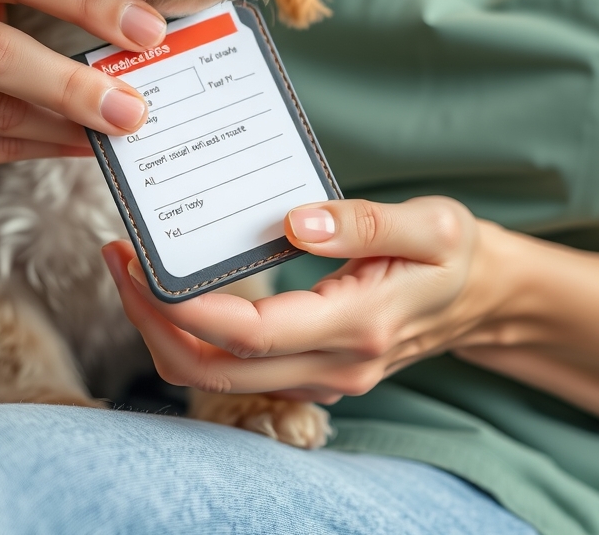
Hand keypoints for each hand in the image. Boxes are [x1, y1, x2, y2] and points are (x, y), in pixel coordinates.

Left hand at [103, 196, 501, 402]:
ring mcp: (319, 378)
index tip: (141, 263)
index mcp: (358, 326)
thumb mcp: (428, 223)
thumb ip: (362, 224)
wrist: (482, 297)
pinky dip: (193, 333)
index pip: (251, 334)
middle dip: (152, 320)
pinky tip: (178, 285)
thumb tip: (293, 221)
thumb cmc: (454, 252)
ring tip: (133, 266)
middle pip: (216, 369)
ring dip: (164, 329)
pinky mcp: (308, 371)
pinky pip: (234, 368)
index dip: (186, 307)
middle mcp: (332, 367)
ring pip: (216, 376)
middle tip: (116, 259)